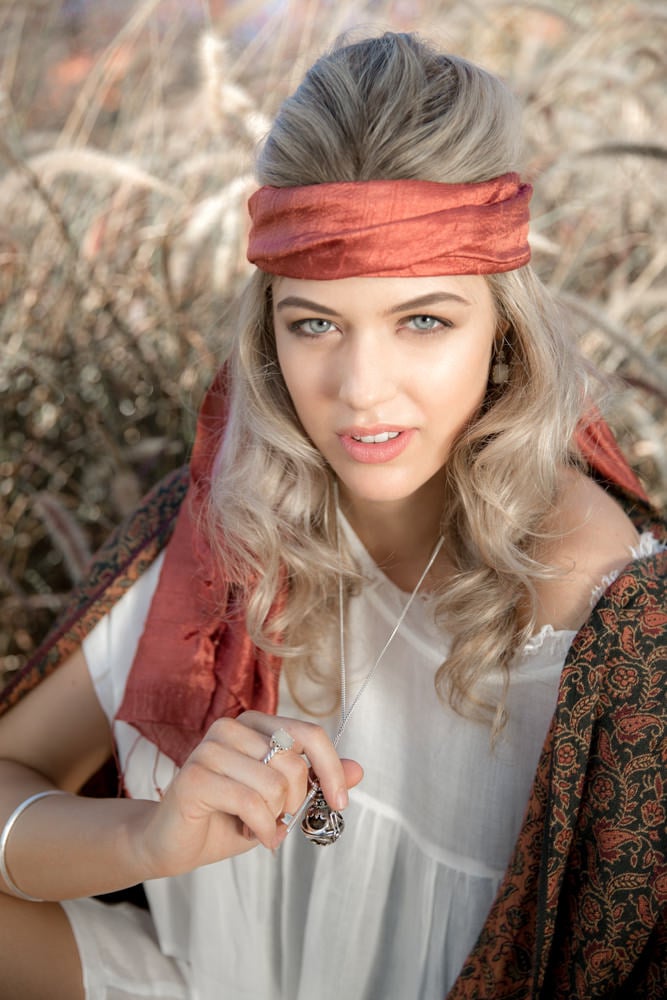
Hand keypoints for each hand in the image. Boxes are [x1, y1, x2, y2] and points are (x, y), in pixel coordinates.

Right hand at [133, 712, 362, 878]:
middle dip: (294, 803)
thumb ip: (315, 782)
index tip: (340, 802)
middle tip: (276, 819)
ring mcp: (210, 748)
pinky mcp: (195, 775)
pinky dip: (259, 828)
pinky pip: (250, 802)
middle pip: (294, 763)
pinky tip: (247, 834)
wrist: (174, 843)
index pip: (309, 733)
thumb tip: (358, 769)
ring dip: (272, 818)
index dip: (331, 768)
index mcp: (255, 724)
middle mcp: (232, 727)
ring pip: (274, 785)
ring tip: (254, 824)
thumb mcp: (280, 801)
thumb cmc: (228, 817)